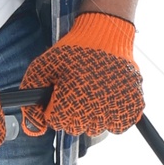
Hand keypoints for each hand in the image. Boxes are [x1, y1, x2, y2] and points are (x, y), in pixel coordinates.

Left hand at [20, 12, 142, 136]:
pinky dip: (113, 115)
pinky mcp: (132, 106)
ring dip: (93, 115)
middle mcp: (93, 112)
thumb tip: (33, 129)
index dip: (55, 106)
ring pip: (97, 129)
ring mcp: (115, 110)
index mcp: (69, 104)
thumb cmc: (74, 50)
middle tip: (78, 89)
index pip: (57, 122)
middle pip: (76, 128)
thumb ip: (31, 97)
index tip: (61, 92)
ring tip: (94, 91)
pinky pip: (119, 125)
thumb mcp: (43, 67)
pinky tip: (108, 97)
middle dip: (73, 112)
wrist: (106, 34)